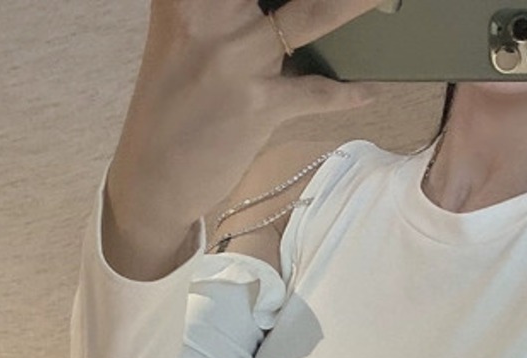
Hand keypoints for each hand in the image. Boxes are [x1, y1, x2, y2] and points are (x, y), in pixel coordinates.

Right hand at [109, 0, 386, 236]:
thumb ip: (225, 6)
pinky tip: (373, 88)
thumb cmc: (176, 98)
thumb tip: (284, 8)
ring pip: (311, 16)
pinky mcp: (258, 105)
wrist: (153, 173)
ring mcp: (236, 58)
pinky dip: (348, 93)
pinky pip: (317, 94)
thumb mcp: (185, 31)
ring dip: (356, 5)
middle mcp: (209, 12)